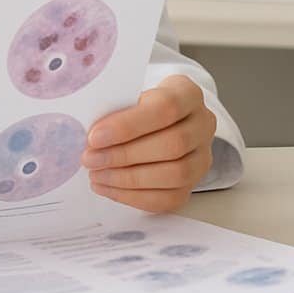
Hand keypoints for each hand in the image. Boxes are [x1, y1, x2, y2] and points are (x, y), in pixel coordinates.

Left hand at [82, 75, 215, 211]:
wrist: (158, 121)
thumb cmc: (138, 105)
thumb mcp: (129, 95)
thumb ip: (116, 110)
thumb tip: (91, 137)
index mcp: (188, 93)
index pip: (166, 107)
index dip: (128, 125)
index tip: (94, 137)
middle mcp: (203, 125)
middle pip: (173, 145)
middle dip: (125, 155)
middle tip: (90, 159)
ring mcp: (202, 157)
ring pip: (175, 175)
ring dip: (128, 179)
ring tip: (96, 175)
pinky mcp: (194, 185)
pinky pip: (169, 199)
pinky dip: (134, 196)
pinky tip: (109, 188)